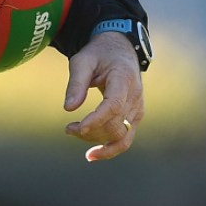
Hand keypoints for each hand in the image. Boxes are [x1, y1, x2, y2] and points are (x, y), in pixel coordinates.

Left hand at [62, 31, 144, 161]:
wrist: (119, 51)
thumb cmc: (98, 54)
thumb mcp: (82, 61)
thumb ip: (76, 83)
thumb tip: (68, 108)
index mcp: (124, 79)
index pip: (113, 105)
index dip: (96, 119)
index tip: (77, 128)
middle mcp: (135, 97)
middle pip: (115, 124)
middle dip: (90, 131)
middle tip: (68, 129)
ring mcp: (138, 109)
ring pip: (121, 135)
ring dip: (97, 141)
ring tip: (73, 134)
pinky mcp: (134, 117)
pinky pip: (125, 138)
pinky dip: (110, 148)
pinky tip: (92, 154)